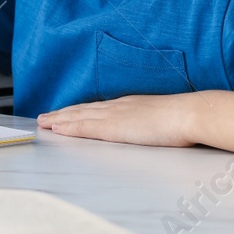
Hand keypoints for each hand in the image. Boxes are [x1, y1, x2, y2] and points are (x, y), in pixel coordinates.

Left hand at [37, 95, 197, 146]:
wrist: (189, 114)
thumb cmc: (184, 119)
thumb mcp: (164, 119)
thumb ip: (153, 122)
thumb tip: (154, 128)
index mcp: (130, 105)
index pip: (98, 108)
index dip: (80, 111)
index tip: (66, 113)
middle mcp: (118, 106)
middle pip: (83, 110)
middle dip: (63, 114)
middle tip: (44, 117)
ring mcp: (114, 115)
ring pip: (79, 116)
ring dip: (59, 119)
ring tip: (43, 121)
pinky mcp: (113, 127)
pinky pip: (84, 126)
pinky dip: (68, 127)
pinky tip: (57, 128)